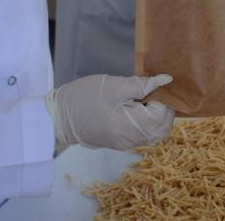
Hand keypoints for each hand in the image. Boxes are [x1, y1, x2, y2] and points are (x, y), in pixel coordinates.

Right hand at [45, 74, 174, 150]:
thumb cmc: (84, 97)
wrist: (58, 117)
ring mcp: (127, 143)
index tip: (152, 85)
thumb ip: (141, 84)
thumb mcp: (114, 85)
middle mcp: (132, 140)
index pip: (163, 116)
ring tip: (142, 97)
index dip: (163, 98)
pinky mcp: (121, 142)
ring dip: (156, 115)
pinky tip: (136, 106)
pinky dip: (147, 121)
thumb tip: (166, 80)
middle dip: (163, 108)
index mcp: (131, 126)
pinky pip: (144, 134)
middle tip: (150, 90)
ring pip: (155, 132)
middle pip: (163, 127)